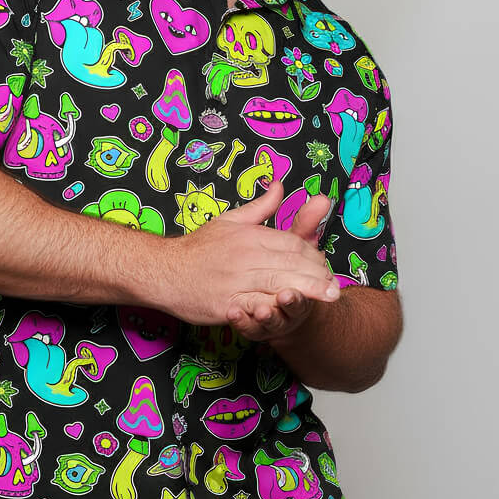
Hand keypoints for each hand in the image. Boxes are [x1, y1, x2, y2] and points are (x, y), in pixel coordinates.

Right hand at [158, 180, 337, 326]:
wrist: (163, 270)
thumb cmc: (197, 248)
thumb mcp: (229, 221)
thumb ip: (260, 207)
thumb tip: (281, 186)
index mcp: (249, 236)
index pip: (292, 244)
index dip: (312, 256)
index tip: (323, 267)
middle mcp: (245, 255)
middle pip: (291, 263)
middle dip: (317, 275)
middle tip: (335, 287)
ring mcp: (236, 280)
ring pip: (280, 283)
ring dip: (307, 292)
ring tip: (327, 297)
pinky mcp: (227, 302)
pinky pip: (256, 305)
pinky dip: (275, 309)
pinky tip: (290, 312)